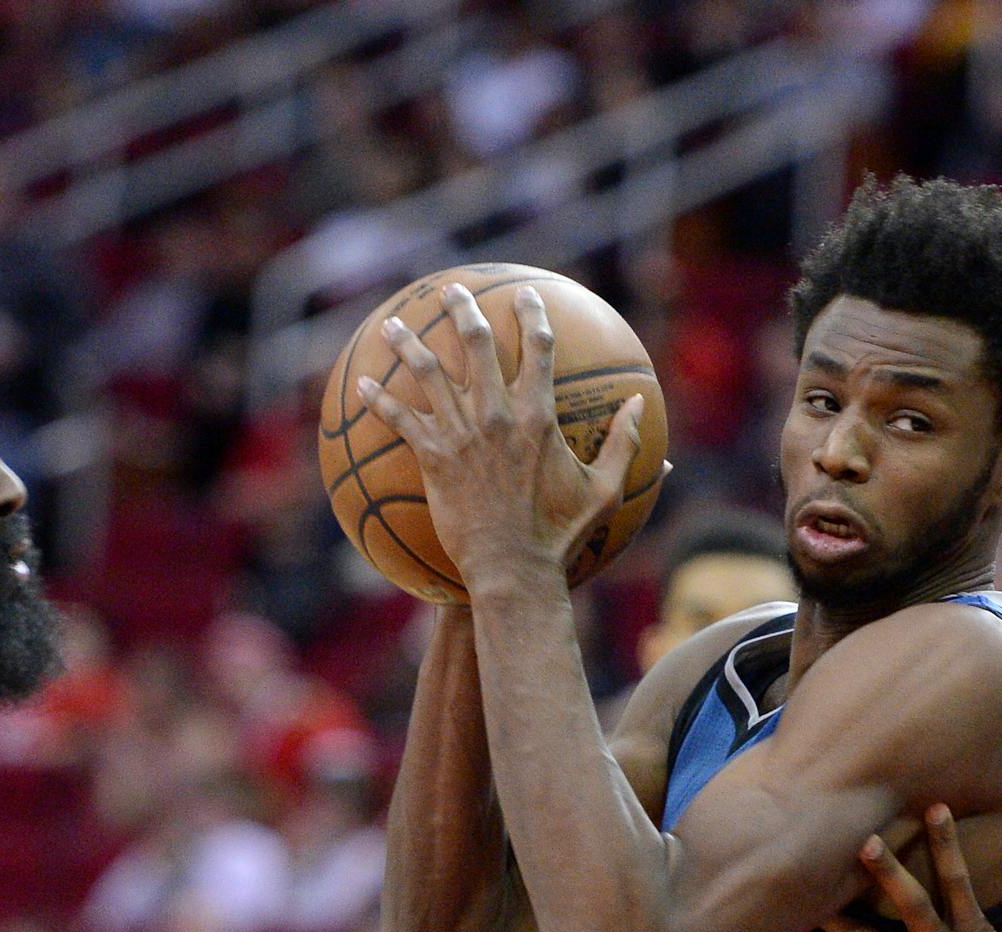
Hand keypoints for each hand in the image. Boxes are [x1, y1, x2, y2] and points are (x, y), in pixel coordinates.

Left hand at [354, 284, 646, 581]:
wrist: (512, 568)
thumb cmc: (560, 534)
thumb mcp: (605, 490)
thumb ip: (624, 443)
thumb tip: (641, 405)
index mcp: (539, 416)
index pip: (538, 349)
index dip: (532, 316)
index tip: (526, 296)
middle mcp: (498, 414)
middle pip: (477, 345)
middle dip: (462, 310)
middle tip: (452, 293)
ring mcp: (462, 433)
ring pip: (428, 372)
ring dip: (408, 344)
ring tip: (393, 326)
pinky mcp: (433, 457)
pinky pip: (399, 419)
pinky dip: (379, 400)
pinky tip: (361, 384)